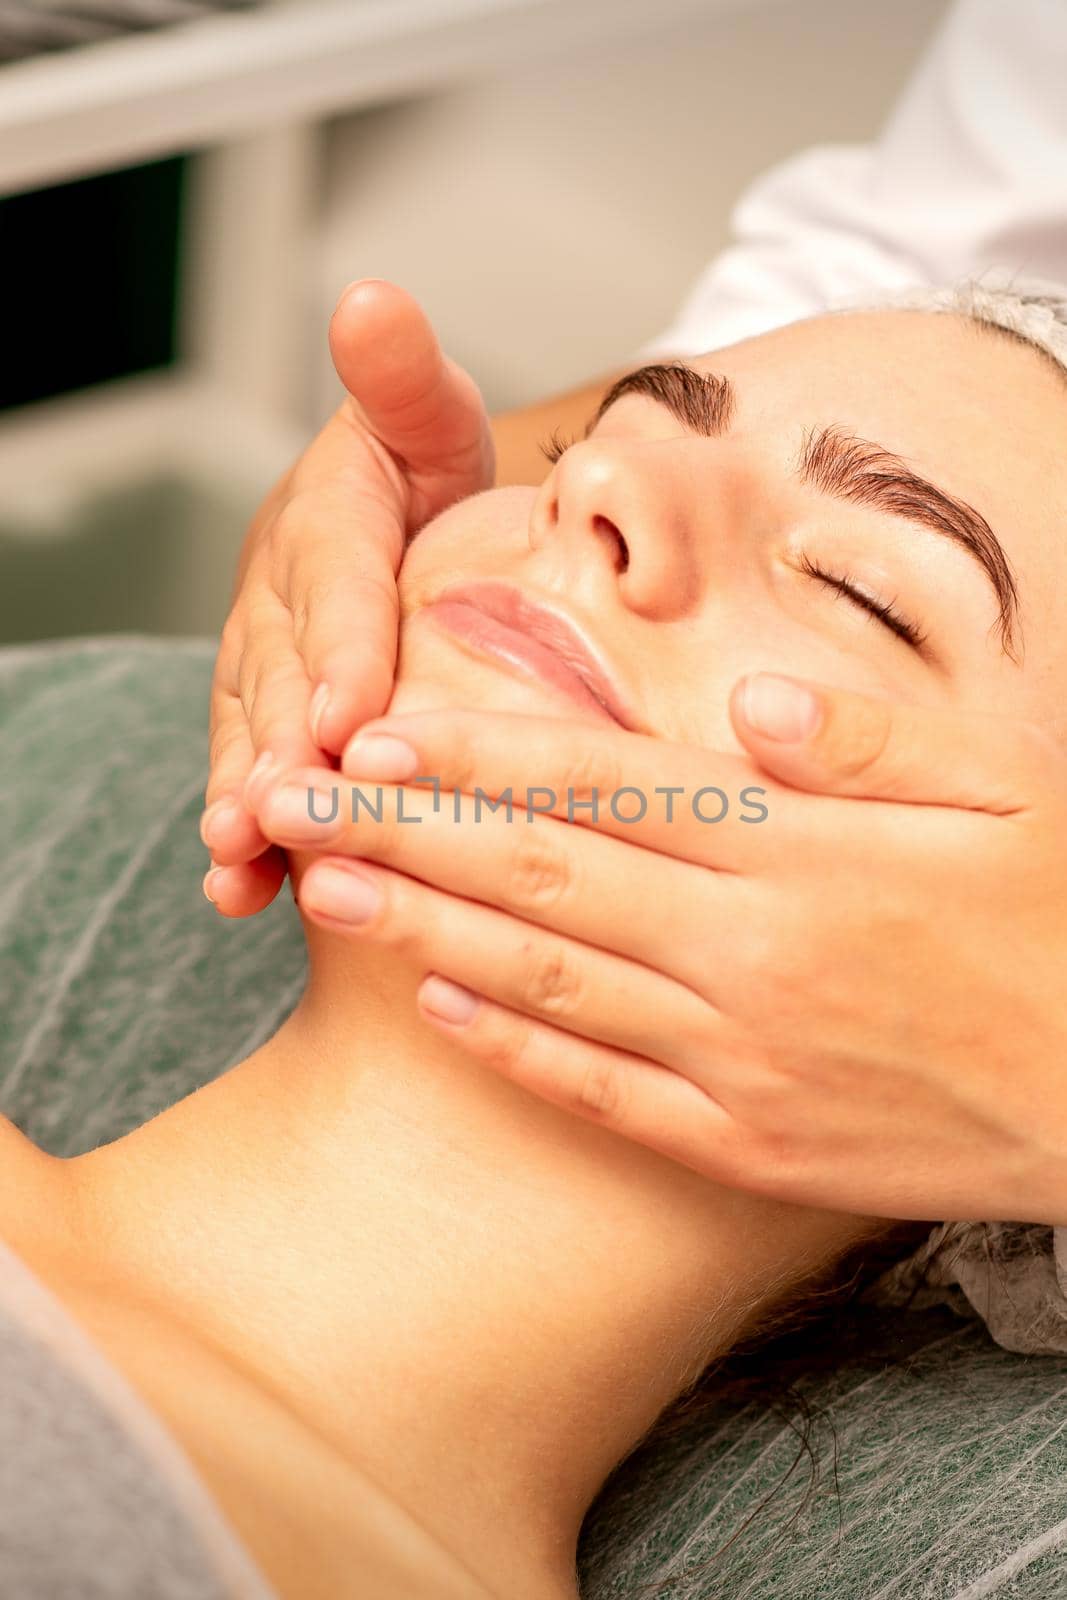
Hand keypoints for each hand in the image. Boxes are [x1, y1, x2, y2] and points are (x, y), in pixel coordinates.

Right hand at [201, 280, 494, 916]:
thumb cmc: (427, 478)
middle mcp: (279, 599)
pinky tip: (240, 895)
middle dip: (274, 744)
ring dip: (244, 797)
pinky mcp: (266, 723)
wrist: (400, 526)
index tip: (342, 710)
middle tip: (279, 808)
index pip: (333, 580)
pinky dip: (246, 841)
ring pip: (249, 735)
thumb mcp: (428, 416)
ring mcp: (264, 668)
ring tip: (242, 856)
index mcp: (326, 520)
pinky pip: (251, 775)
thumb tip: (370, 298)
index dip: (336, 644)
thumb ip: (402, 375)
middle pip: (274, 674)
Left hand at [250, 676, 1066, 1224]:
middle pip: (542, 876)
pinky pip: (604, 1093)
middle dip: (400, 833)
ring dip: (421, 934)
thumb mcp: (1009, 792)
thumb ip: (873, 738)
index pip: (606, 784)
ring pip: (548, 981)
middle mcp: (750, 951)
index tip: (375, 731)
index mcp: (802, 850)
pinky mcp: (749, 1149)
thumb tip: (746, 700)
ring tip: (320, 892)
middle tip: (287, 801)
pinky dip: (513, 1049)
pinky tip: (433, 1011)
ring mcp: (740, 1058)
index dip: (478, 755)